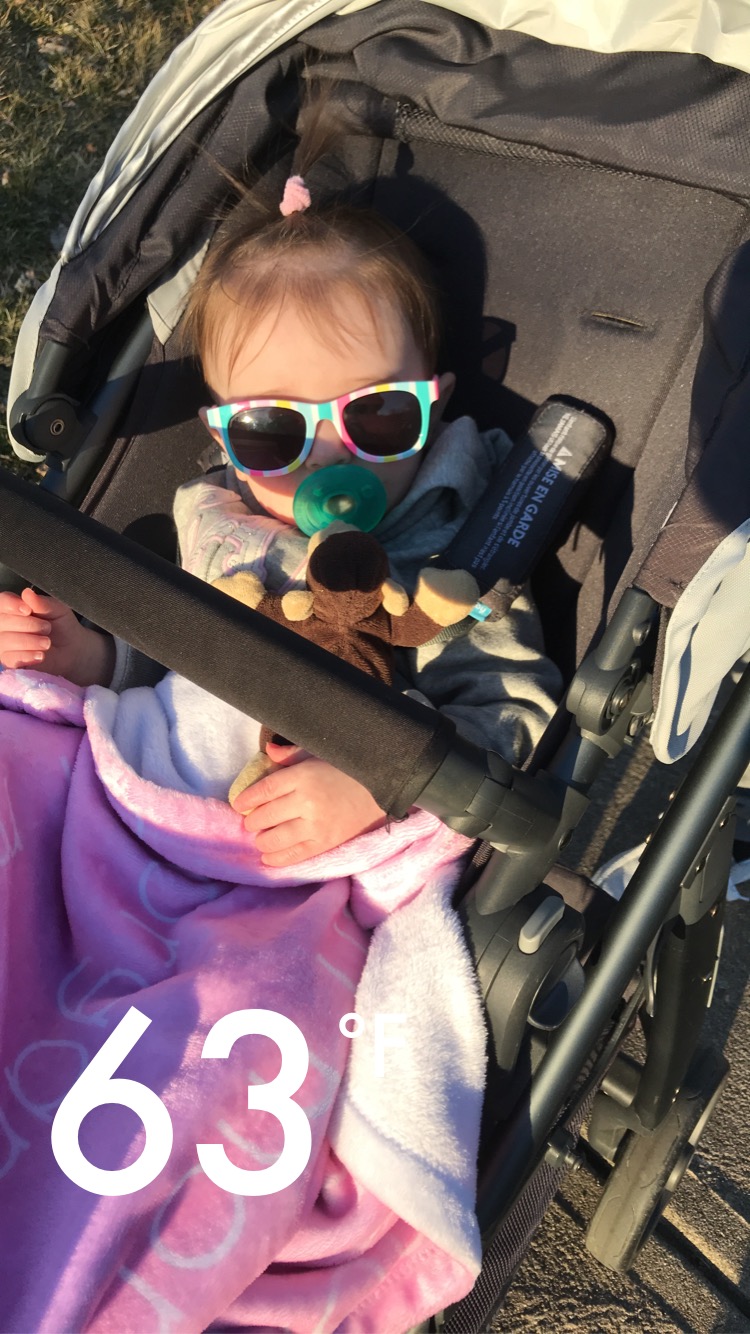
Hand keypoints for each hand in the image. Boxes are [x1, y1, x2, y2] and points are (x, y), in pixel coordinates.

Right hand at [0, 588, 114, 685]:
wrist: (72, 649)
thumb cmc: (61, 625)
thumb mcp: (57, 609)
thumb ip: (42, 603)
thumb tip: (27, 593)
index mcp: (13, 607)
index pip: (2, 602)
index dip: (11, 605)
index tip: (28, 610)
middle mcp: (4, 625)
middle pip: (2, 621)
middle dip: (27, 625)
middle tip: (47, 628)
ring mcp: (5, 644)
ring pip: (5, 641)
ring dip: (29, 641)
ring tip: (47, 643)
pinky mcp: (10, 661)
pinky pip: (10, 659)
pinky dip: (26, 656)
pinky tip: (40, 655)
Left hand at [233, 741, 385, 865]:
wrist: (381, 791)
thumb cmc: (346, 771)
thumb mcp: (319, 755)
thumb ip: (292, 754)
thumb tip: (269, 751)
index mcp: (303, 776)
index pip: (265, 789)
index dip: (247, 798)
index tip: (238, 804)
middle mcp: (307, 801)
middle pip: (265, 816)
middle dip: (253, 820)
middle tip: (251, 821)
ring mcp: (316, 825)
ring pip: (275, 838)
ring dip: (262, 839)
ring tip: (261, 837)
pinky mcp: (325, 843)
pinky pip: (294, 855)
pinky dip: (277, 858)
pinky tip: (268, 857)